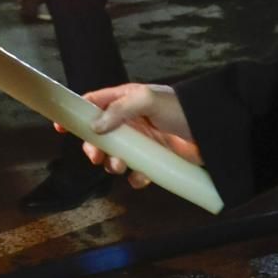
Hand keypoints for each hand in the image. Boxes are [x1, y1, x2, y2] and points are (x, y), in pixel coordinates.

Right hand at [61, 83, 201, 189]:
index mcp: (127, 99)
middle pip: (101, 135)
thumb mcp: (148, 101)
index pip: (94, 103)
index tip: (61, 128)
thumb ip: (120, 110)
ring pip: (116, 156)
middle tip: (97, 157)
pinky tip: (141, 177)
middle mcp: (132, 121)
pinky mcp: (155, 160)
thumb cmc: (183, 108)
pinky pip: (136, 172)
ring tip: (121, 167)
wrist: (215, 131)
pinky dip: (135, 178)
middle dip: (95, 148)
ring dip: (114, 164)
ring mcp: (143, 141)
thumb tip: (94, 127)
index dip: (77, 114)